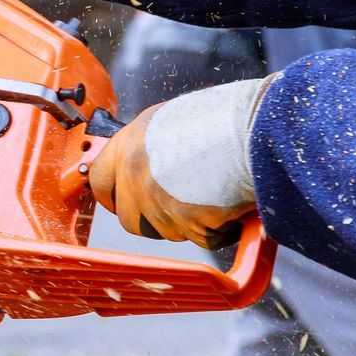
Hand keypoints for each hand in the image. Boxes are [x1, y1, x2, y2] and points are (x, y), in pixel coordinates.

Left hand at [87, 79, 267, 250]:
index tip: (120, 201)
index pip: (99, 181)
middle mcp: (135, 173)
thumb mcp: (172, 122)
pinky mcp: (185, 221)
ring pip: (166, 231)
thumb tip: (150, 168)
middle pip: (130, 218)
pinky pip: (201, 238)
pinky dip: (219, 230)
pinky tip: (231, 204)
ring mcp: (157, 200)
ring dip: (188, 223)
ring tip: (214, 193)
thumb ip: (152, 149)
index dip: (112, 195)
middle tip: (179, 208)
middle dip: (152, 220)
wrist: (256, 127)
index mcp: (129, 143)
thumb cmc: (225, 117)